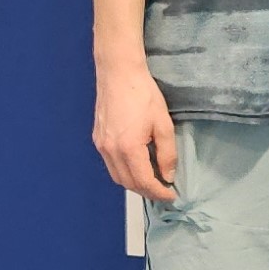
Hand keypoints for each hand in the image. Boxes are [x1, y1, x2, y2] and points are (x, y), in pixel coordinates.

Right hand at [94, 57, 178, 202]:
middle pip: (128, 183)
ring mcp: (101, 145)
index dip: (158, 193)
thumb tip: (168, 176)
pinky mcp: (97, 139)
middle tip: (164, 190)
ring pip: (117, 176)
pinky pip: (111, 164)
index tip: (171, 195)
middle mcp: (110, 151)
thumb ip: (167, 153)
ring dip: (134, 183)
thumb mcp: (163, 124)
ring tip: (153, 181)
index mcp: (128, 148)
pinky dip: (124, 171)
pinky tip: (138, 166)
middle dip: (147, 191)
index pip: (143, 182)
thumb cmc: (143, 94)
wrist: (118, 73)